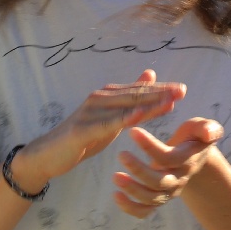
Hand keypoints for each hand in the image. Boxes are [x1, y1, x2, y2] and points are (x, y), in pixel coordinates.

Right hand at [11, 69, 184, 192]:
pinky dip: (124, 119)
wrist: (48, 154)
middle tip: (182, 91)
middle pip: (134, 94)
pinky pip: (107, 124)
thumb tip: (150, 75)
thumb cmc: (82, 136)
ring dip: (147, 103)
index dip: (160, 90)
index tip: (182, 89)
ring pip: (124, 106)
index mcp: (106, 97)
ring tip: (169, 101)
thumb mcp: (109, 118)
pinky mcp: (82, 129)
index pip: (138, 91)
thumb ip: (129, 100)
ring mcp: (89, 112)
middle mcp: (98, 99)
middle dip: (159, 93)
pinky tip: (139, 116)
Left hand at [113, 117, 223, 218]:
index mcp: (186, 161)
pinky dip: (131, 208)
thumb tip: (209, 133)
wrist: (194, 156)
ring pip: (151, 198)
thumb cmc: (195, 137)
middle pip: (158, 182)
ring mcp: (168, 191)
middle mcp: (178, 179)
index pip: (168, 158)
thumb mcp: (202, 127)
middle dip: (139, 170)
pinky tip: (116, 196)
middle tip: (121, 154)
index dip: (150, 146)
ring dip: (132, 190)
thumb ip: (208, 128)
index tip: (132, 131)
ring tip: (115, 176)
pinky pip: (146, 210)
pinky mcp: (158, 198)